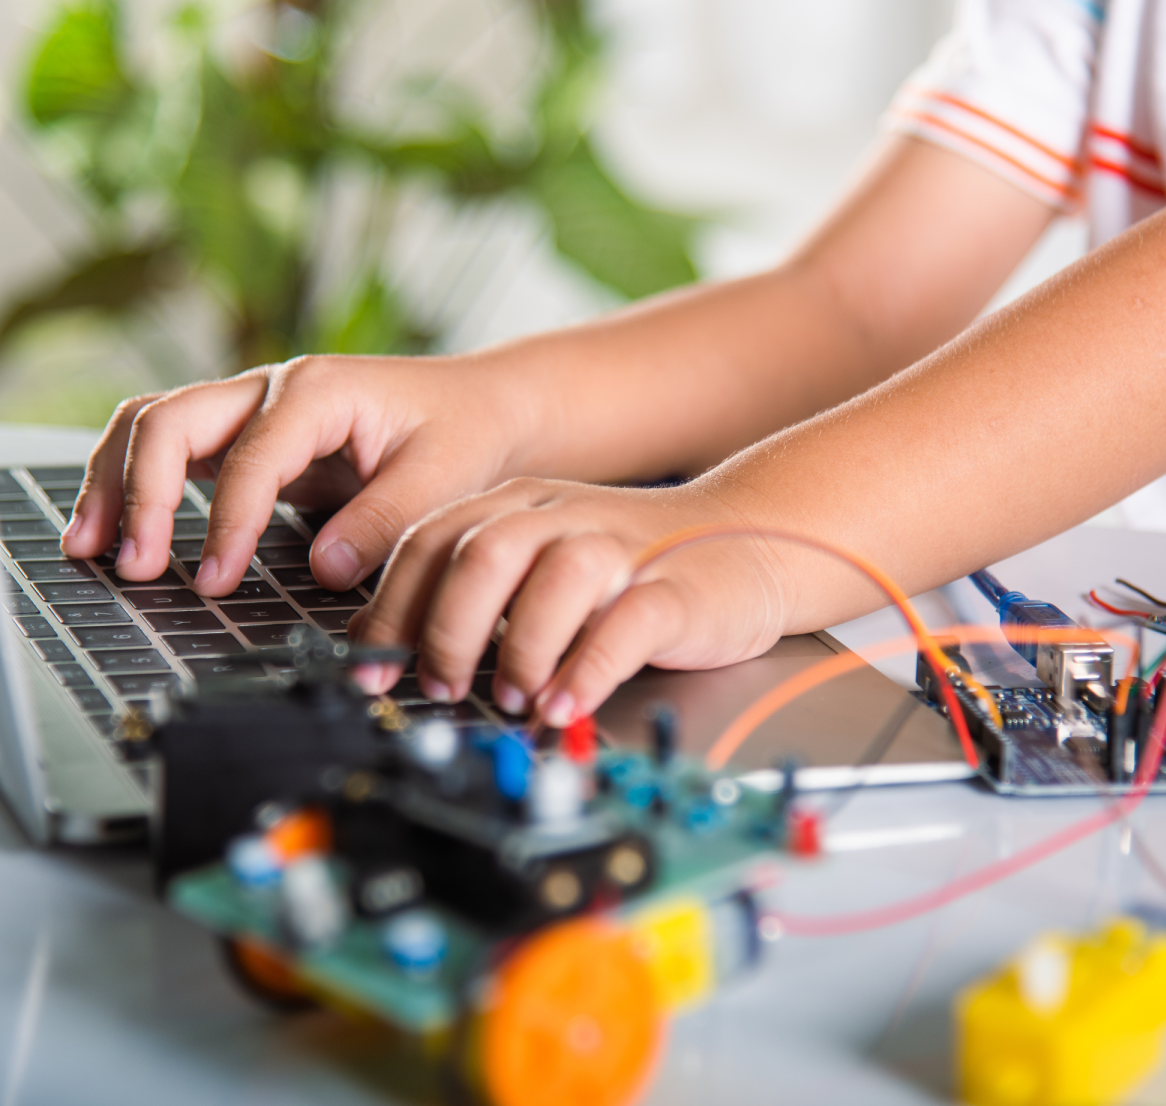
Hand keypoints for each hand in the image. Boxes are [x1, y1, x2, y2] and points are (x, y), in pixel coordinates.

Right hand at [61, 355, 527, 595]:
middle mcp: (274, 389)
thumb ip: (384, 521)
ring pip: (157, 425)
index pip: (250, 458)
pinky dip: (141, 483)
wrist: (478, 409)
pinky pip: (176, 448)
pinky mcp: (253, 438)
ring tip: (93, 547)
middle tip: (136, 565)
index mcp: (319, 390)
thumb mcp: (443, 476)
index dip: (226, 523)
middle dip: (142, 492)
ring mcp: (256, 409)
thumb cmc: (462, 432)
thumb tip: (324, 569)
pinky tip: (124, 529)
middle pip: (172, 420)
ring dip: (118, 482)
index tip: (216, 581)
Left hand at [348, 478, 796, 724]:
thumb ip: (484, 593)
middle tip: (442, 685)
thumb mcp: (545, 560)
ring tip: (512, 695)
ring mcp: (622, 549)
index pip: (431, 542)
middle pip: (482, 554)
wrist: (748, 538)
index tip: (372, 671)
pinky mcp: (675, 590)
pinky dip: (587, 670)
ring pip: (554, 578)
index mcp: (519, 507)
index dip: (392, 610)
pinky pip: (625, 625)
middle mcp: (564, 517)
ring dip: (519, 647)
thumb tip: (403, 657)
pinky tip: (564, 704)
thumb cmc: (630, 566)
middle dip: (446, 630)